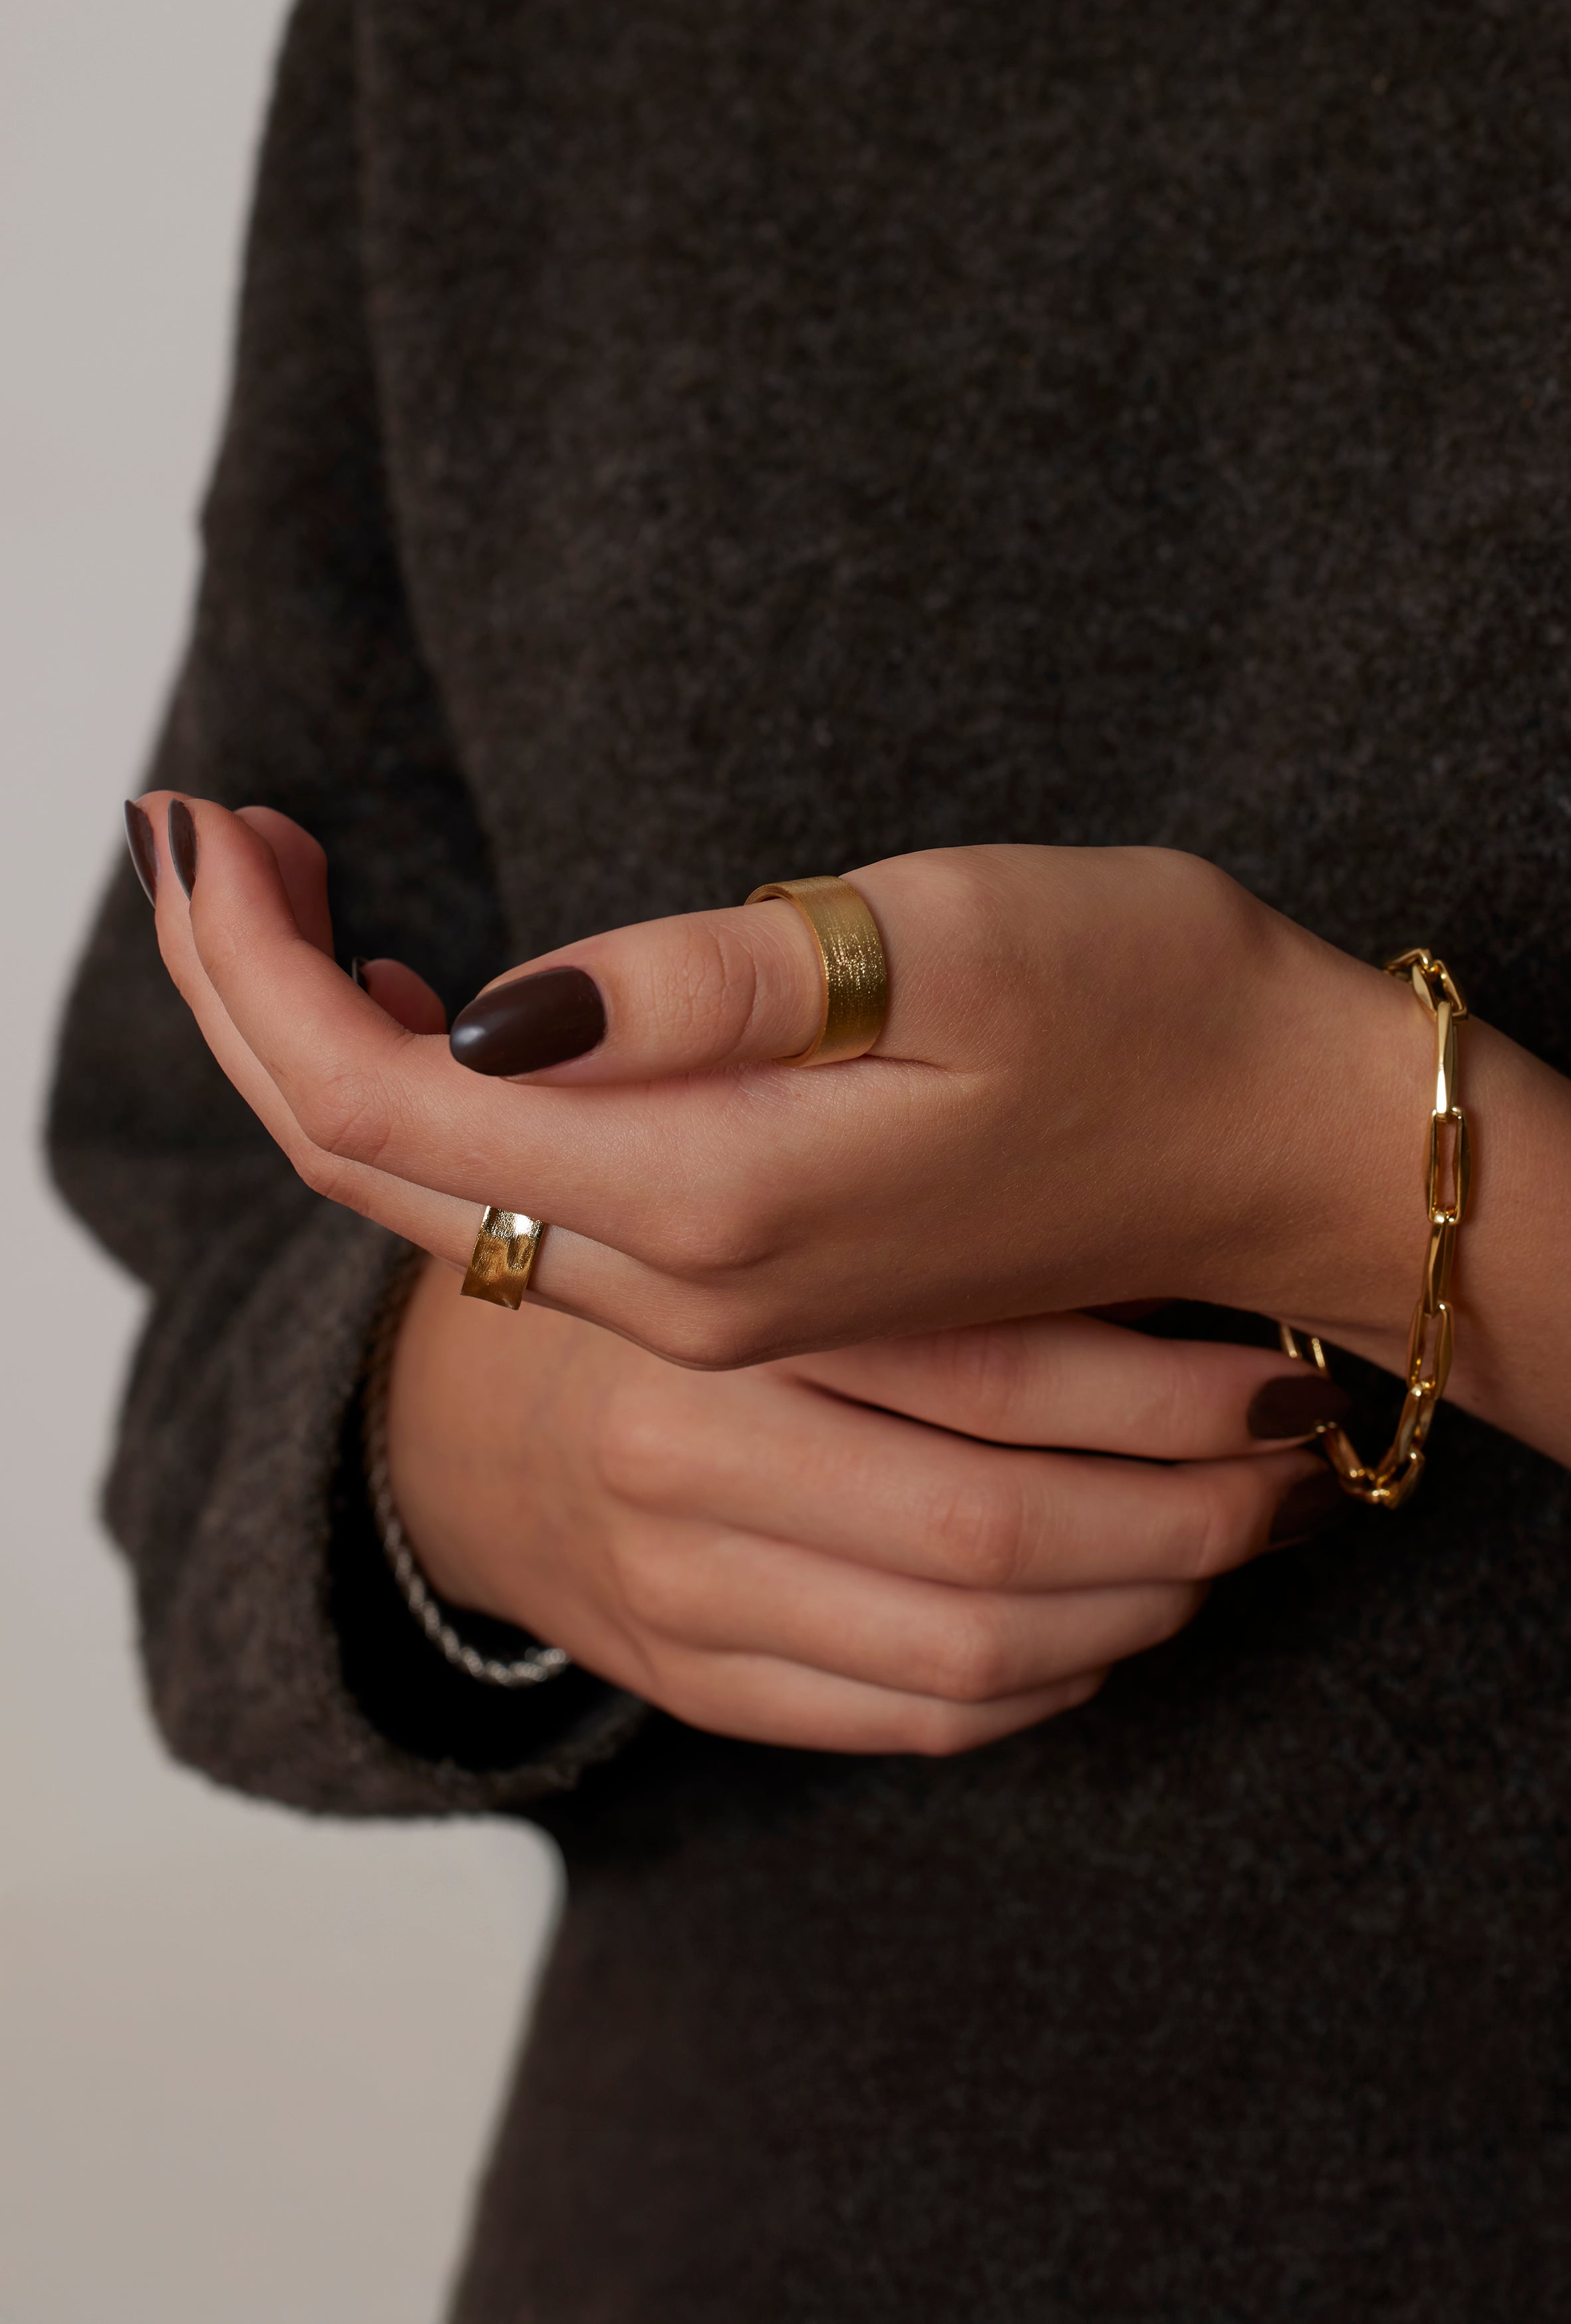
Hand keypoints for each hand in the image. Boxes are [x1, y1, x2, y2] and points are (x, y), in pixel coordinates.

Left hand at [135, 794, 1570, 1463]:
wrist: (1277, 1148)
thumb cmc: (1143, 1011)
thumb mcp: (936, 946)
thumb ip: (697, 993)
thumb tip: (488, 1006)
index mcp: (711, 1198)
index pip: (383, 1103)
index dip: (252, 968)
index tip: (205, 819)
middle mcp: (684, 1287)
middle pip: (367, 1163)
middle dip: (247, 1000)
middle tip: (202, 830)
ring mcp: (710, 1303)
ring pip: (428, 1194)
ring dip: (325, 1047)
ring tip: (278, 893)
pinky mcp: (744, 1279)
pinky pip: (518, 1208)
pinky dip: (427, 1104)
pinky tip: (419, 1008)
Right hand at [387, 1259, 1344, 1753]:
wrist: (461, 1418)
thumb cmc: (649, 1279)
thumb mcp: (750, 1199)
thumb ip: (911, 1227)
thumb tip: (1158, 1250)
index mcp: (715, 1318)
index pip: (991, 1380)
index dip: (1171, 1398)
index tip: (1282, 1385)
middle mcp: (685, 1467)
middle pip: (998, 1533)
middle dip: (1187, 1520)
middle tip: (1286, 1484)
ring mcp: (682, 1596)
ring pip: (970, 1652)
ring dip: (1135, 1608)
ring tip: (1220, 1553)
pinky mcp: (694, 1684)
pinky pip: (909, 1721)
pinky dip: (1041, 1687)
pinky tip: (1105, 1625)